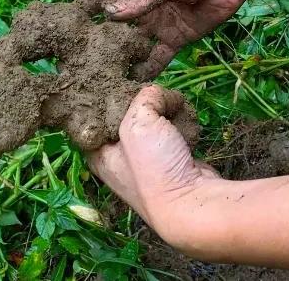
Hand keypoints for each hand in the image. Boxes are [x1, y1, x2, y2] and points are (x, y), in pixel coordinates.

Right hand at [80, 0, 249, 79]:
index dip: (82, 10)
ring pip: (133, 45)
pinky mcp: (175, 38)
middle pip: (114, 25)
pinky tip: (131, 87)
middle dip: (97, 43)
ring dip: (120, 61)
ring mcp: (157, 22)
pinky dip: (146, 70)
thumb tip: (107, 15)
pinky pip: (157, 57)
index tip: (60, 28)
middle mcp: (141, 2)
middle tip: (77, 66)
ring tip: (100, 82)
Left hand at [87, 85, 220, 238]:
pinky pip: (175, 132)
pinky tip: (189, 133)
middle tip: (161, 103)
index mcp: (98, 151)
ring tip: (179, 120)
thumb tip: (162, 94)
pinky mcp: (172, 160)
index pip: (97, 113)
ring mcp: (147, 160)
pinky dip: (184, 128)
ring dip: (171, 115)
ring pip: (156, 120)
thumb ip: (145, 96)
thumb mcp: (139, 121)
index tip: (128, 85)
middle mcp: (119, 156)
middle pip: (131, 113)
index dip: (112, 95)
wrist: (192, 203)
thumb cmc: (155, 167)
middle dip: (149, 105)